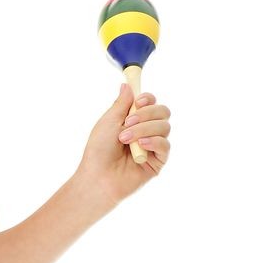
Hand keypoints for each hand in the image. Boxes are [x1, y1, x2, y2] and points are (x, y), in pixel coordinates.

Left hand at [76, 81, 171, 205]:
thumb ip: (121, 104)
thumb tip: (127, 85)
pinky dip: (153, 141)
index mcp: (135, 120)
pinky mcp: (158, 162)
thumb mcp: (108, 121)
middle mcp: (146, 131)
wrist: (97, 177)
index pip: (152, 103)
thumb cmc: (99, 151)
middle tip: (127, 122)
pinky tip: (140, 145)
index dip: (148, 98)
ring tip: (125, 139)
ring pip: (164, 127)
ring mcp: (153, 146)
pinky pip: (165, 145)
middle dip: (147, 114)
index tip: (138, 101)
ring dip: (144, 129)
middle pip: (163, 112)